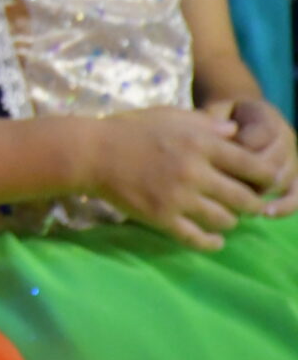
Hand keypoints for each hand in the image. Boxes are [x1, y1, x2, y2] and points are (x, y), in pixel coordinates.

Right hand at [86, 106, 264, 248]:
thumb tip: (236, 133)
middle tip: (251, 205)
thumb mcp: (169, 116)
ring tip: (227, 218)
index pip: (252, 166)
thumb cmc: (129, 129)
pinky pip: (196, 238)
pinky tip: (215, 240)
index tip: (268, 182)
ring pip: (223, 220)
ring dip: (231, 221)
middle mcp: (194, 172)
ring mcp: (177, 197)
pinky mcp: (161, 217)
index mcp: (200, 144)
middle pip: (244, 198)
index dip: (268, 177)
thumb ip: (205, 123)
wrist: (91, 153)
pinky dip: (211, 243)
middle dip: (254, 204)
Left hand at [221, 97, 297, 216]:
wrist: (241, 116)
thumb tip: (222, 136)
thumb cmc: (221, 116)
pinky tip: (267, 214)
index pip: (252, 142)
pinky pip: (297, 194)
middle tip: (220, 190)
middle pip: (269, 164)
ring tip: (238, 205)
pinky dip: (285, 206)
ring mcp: (292, 157)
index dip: (232, 156)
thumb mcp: (215, 111)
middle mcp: (285, 137)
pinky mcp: (295, 175)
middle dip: (245, 178)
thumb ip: (214, 120)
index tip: (210, 166)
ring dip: (260, 192)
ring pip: (281, 180)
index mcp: (266, 117)